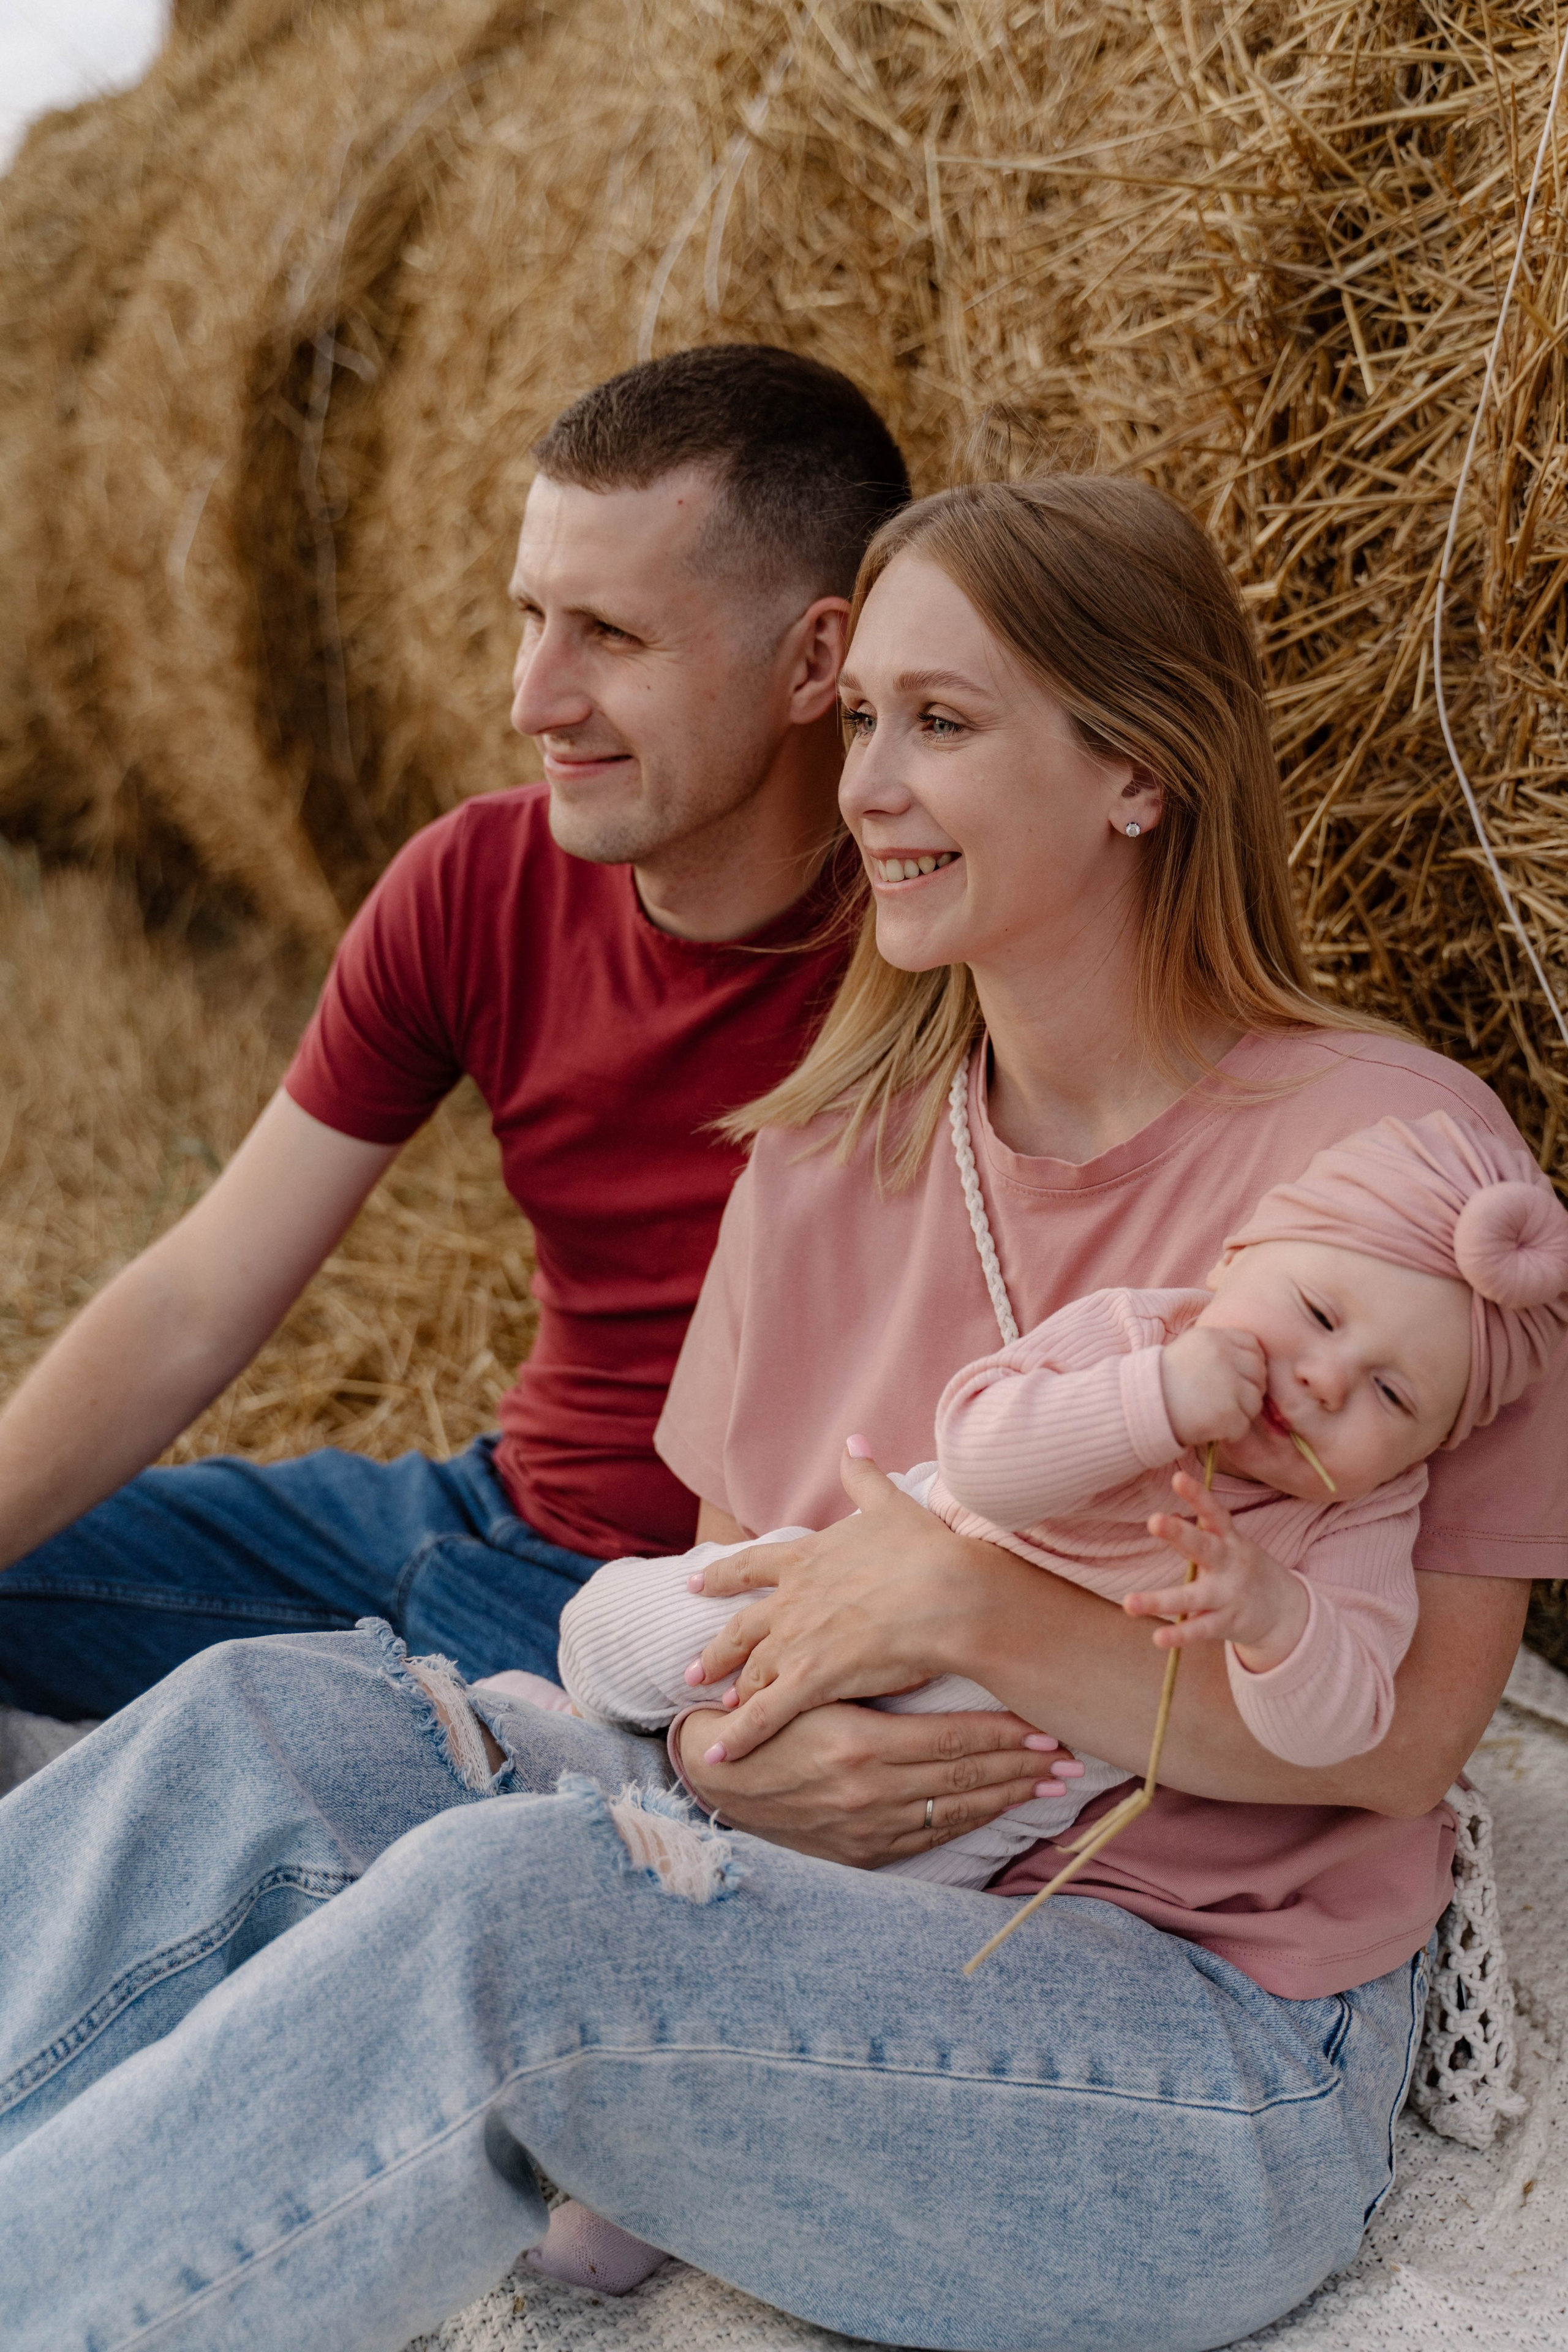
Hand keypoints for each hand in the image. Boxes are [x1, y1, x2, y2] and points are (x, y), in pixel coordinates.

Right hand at [676, 1701, 1073, 1868]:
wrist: (719, 1781)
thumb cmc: (770, 1719)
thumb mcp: (815, 1686)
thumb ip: (869, 1669)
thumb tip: (928, 1640)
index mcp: (859, 1742)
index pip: (953, 1739)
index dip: (1006, 1734)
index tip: (1048, 1728)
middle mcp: (870, 1790)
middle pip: (965, 1776)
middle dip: (1023, 1767)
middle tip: (1070, 1758)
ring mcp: (869, 1827)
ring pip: (957, 1810)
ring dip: (1009, 1796)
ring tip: (1051, 1784)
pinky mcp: (864, 1853)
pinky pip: (932, 1836)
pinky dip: (971, 1819)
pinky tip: (1001, 1807)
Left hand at [683, 1444, 1015, 1760]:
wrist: (947, 1594)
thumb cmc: (925, 1550)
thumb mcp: (890, 1504)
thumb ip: (864, 1476)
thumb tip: (854, 1440)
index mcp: (806, 1560)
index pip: (749, 1567)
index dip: (720, 1577)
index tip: (695, 1583)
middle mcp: (790, 1601)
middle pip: (740, 1628)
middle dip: (717, 1650)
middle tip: (694, 1668)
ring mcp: (796, 1642)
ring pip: (750, 1673)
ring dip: (732, 1692)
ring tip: (716, 1710)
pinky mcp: (810, 1680)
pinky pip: (764, 1715)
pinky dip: (739, 1739)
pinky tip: (718, 1758)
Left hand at [1125, 1468, 1308, 1670]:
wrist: (1286, 1612)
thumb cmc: (1243, 1569)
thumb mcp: (1231, 1544)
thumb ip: (1203, 1533)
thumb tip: (1167, 1517)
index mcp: (1230, 1539)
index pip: (1215, 1513)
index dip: (1198, 1496)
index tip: (1178, 1478)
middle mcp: (1229, 1564)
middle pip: (1204, 1547)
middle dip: (1180, 1534)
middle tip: (1154, 1520)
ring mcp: (1228, 1595)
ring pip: (1193, 1597)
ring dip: (1160, 1601)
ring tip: (1129, 1603)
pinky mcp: (1227, 1623)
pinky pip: (1201, 1629)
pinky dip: (1180, 1635)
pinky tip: (1157, 1637)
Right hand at [1159, 1325, 1265, 1448]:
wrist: (1139, 1406)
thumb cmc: (1162, 1379)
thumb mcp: (1188, 1348)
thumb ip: (1218, 1347)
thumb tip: (1250, 1357)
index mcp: (1214, 1338)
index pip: (1253, 1345)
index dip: (1250, 1362)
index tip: (1237, 1375)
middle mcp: (1224, 1357)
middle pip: (1259, 1373)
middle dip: (1248, 1388)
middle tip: (1227, 1399)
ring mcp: (1228, 1385)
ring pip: (1255, 1401)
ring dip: (1241, 1412)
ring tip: (1216, 1414)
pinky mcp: (1227, 1413)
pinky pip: (1243, 1425)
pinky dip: (1230, 1432)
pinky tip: (1211, 1427)